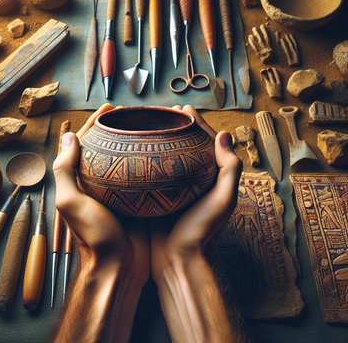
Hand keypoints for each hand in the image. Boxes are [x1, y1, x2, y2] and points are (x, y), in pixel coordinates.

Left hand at [53, 103, 149, 286]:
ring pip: (127, 158)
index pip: (85, 142)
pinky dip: (149, 159)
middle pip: (107, 147)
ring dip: (135, 140)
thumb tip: (69, 136)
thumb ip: (65, 170)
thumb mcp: (72, 203)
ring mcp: (119, 191)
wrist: (120, 266)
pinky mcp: (138, 198)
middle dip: (117, 128)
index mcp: (81, 181)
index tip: (111, 108)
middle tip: (133, 113)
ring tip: (148, 125)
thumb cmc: (95, 237)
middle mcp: (100, 183)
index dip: (95, 122)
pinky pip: (143, 173)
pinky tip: (160, 150)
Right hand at [149, 104, 242, 282]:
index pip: (206, 143)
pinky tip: (138, 148)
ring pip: (167, 155)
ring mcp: (173, 187)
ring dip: (162, 138)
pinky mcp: (156, 194)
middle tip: (166, 112)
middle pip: (185, 146)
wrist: (176, 260)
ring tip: (153, 123)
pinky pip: (152, 170)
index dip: (197, 123)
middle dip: (178, 127)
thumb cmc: (201, 231)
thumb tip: (225, 135)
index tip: (184, 108)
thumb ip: (229, 169)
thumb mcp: (223, 201)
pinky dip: (147, 156)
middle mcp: (192, 179)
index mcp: (210, 178)